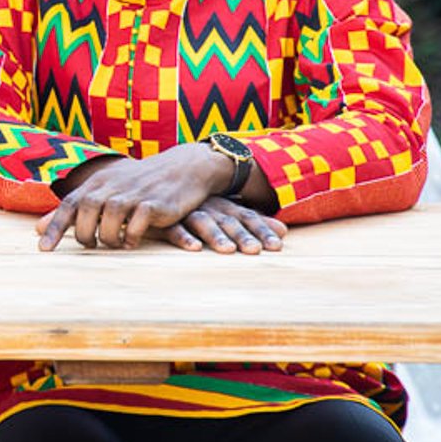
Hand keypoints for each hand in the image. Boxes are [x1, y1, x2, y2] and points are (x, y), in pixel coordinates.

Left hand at [37, 144, 235, 250]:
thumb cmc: (139, 184)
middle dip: (84, 233)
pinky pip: (137, 222)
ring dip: (108, 236)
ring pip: (110, 215)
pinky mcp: (155, 203)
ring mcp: (134, 193)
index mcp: (98, 182)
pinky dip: (131, 236)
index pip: (69, 203)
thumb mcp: (106, 190)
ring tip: (114, 243)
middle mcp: (113, 185)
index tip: (43, 249)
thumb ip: (74, 209)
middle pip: (86, 209)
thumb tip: (38, 228)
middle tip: (91, 244)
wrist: (183, 168)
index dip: (54, 226)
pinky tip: (132, 241)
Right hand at [161, 196, 286, 254]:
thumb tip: (285, 231)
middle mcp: (210, 207)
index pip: (248, 217)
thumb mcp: (227, 212)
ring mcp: (187, 212)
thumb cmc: (199, 206)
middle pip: (229, 221)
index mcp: (225, 206)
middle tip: (256, 250)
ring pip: (204, 223)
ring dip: (216, 236)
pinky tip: (194, 248)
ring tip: (228, 250)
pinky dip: (184, 237)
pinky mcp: (165, 220)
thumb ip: (254, 223)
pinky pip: (174, 228)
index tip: (278, 246)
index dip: (263, 230)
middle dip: (243, 235)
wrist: (155, 191)